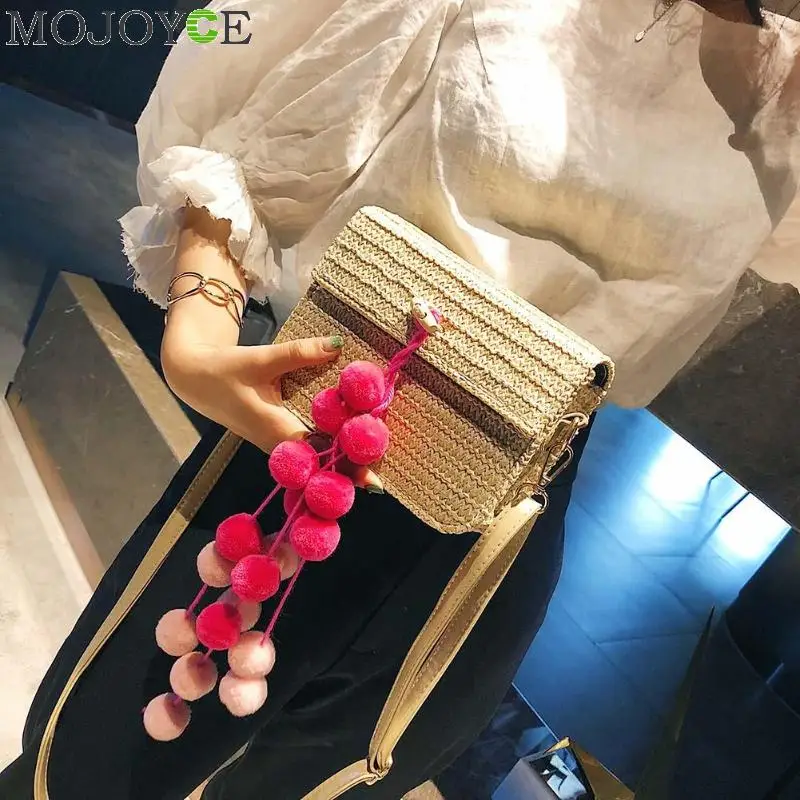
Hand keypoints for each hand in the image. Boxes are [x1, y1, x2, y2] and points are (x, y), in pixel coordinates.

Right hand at [161, 335, 382, 490]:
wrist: (196, 379)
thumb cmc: (226, 371)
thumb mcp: (263, 358)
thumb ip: (300, 353)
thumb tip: (337, 345)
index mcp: (275, 429)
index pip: (317, 457)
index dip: (346, 467)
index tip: (373, 481)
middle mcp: (277, 444)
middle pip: (319, 465)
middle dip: (349, 470)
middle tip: (384, 476)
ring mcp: (276, 445)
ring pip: (312, 462)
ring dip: (339, 463)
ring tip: (373, 465)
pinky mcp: (276, 440)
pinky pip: (305, 453)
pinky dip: (326, 453)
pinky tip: (348, 449)